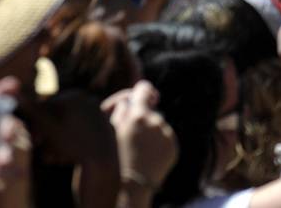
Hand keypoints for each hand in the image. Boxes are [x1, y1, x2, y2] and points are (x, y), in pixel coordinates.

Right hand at [102, 80, 178, 194]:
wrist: (127, 190)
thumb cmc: (110, 161)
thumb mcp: (107, 131)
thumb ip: (119, 109)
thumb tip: (130, 98)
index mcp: (137, 115)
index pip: (143, 89)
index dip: (141, 91)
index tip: (142, 94)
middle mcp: (156, 121)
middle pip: (151, 110)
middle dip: (143, 117)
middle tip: (131, 133)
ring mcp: (166, 135)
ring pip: (158, 125)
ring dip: (151, 131)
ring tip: (137, 149)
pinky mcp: (172, 147)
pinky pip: (165, 138)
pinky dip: (157, 144)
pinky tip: (146, 156)